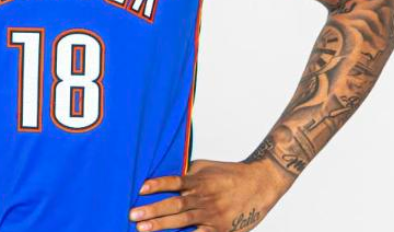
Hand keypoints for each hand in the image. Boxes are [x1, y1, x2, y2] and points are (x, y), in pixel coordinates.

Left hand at [129, 158, 294, 231]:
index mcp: (200, 180)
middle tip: (133, 215)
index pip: (174, 181)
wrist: (260, 183)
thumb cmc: (229, 174)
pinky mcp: (222, 230)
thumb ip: (187, 174)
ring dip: (161, 226)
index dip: (157, 184)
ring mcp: (213, 215)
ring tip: (142, 229)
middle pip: (175, 205)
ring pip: (183, 223)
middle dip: (152, 211)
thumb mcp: (207, 168)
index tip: (140, 188)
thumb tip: (165, 178)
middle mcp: (205, 197)